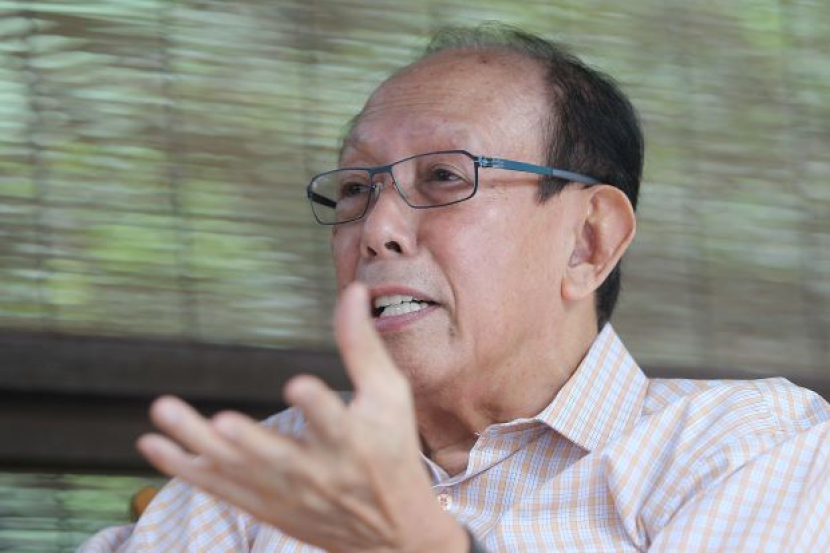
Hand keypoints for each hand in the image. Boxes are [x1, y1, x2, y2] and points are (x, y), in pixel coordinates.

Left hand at [137, 282, 467, 552]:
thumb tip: (352, 290)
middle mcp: (318, 473)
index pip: (336, 423)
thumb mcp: (388, 397)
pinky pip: (219, 488)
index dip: (318, 406)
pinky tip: (153, 445)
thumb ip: (362, 346)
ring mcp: (287, 494)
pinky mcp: (266, 506)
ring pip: (237, 472)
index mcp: (354, 441)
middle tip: (218, 421)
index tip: (299, 386)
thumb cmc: (393, 450)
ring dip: (196, 446)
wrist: (391, 532)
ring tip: (163, 412)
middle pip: (275, 456)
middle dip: (245, 440)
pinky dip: (185, 469)